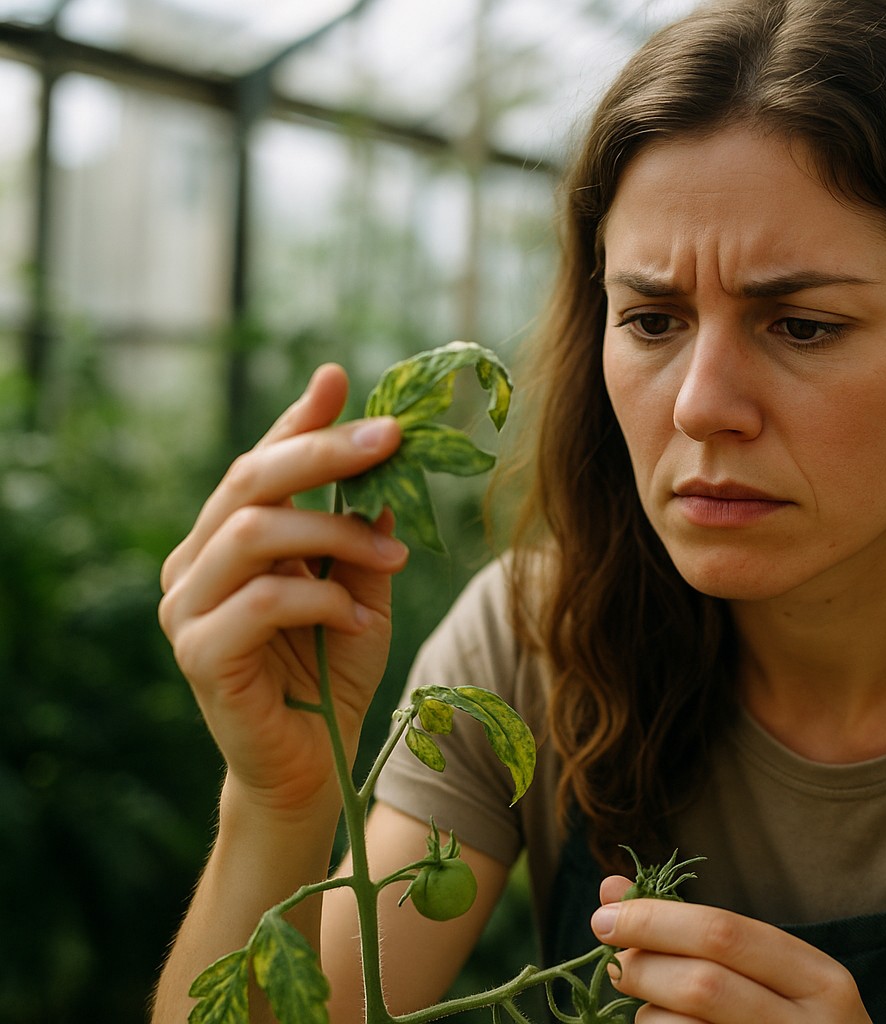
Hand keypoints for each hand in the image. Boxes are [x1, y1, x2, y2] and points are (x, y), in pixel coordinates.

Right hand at [158, 364, 406, 817]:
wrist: (312, 766)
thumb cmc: (333, 673)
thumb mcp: (362, 590)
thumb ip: (366, 532)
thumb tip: (391, 465)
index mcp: (226, 540)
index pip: (260, 462)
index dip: (299, 420)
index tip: (344, 378)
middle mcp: (194, 564)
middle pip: (252, 482)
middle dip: (326, 452)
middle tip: (393, 438)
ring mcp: (186, 608)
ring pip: (257, 533)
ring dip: (337, 533)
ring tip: (395, 555)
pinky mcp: (199, 654)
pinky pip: (263, 600)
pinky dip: (322, 600)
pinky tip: (360, 621)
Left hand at [591, 875, 872, 1023]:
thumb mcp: (768, 976)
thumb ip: (699, 932)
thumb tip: (613, 889)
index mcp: (821, 981)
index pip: (725, 934)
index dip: (656, 921)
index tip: (605, 917)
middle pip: (702, 983)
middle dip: (642, 966)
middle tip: (613, 964)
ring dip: (647, 1016)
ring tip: (652, 1012)